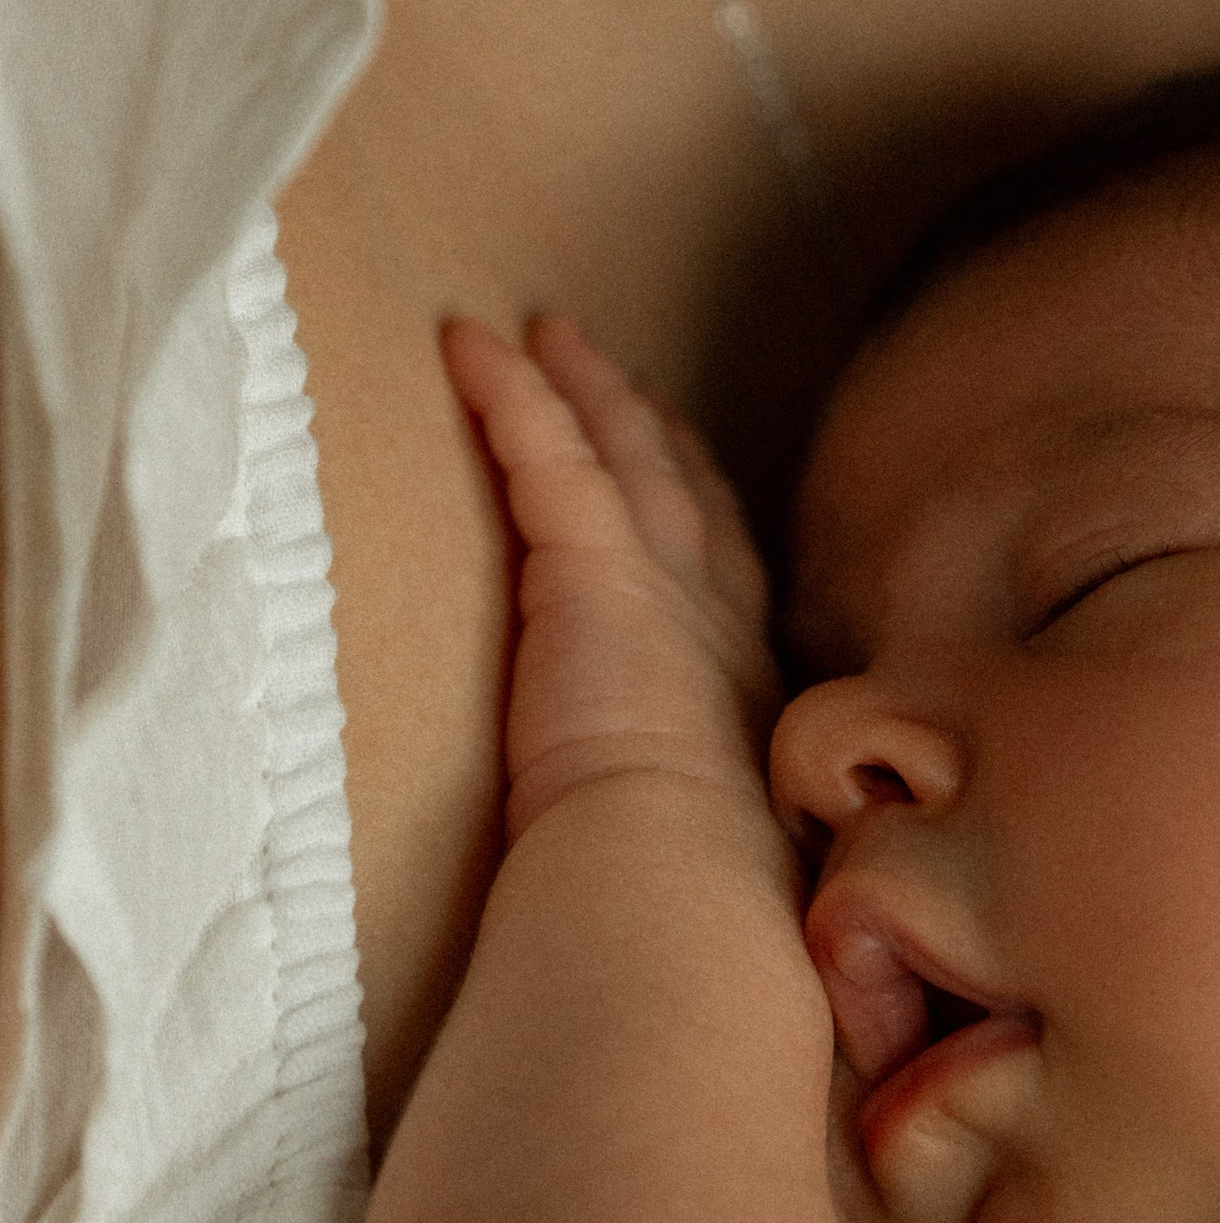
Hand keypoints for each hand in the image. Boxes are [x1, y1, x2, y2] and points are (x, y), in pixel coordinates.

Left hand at [444, 315, 781, 843]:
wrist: (678, 874)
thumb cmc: (689, 888)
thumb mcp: (709, 842)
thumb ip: (699, 825)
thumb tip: (700, 888)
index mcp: (742, 682)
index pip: (725, 571)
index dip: (704, 511)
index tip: (687, 465)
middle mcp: (716, 615)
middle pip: (684, 489)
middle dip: (654, 427)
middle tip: (623, 372)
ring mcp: (663, 580)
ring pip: (622, 451)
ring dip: (587, 388)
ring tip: (551, 334)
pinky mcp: (594, 565)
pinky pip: (547, 451)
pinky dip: (512, 392)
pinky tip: (474, 344)